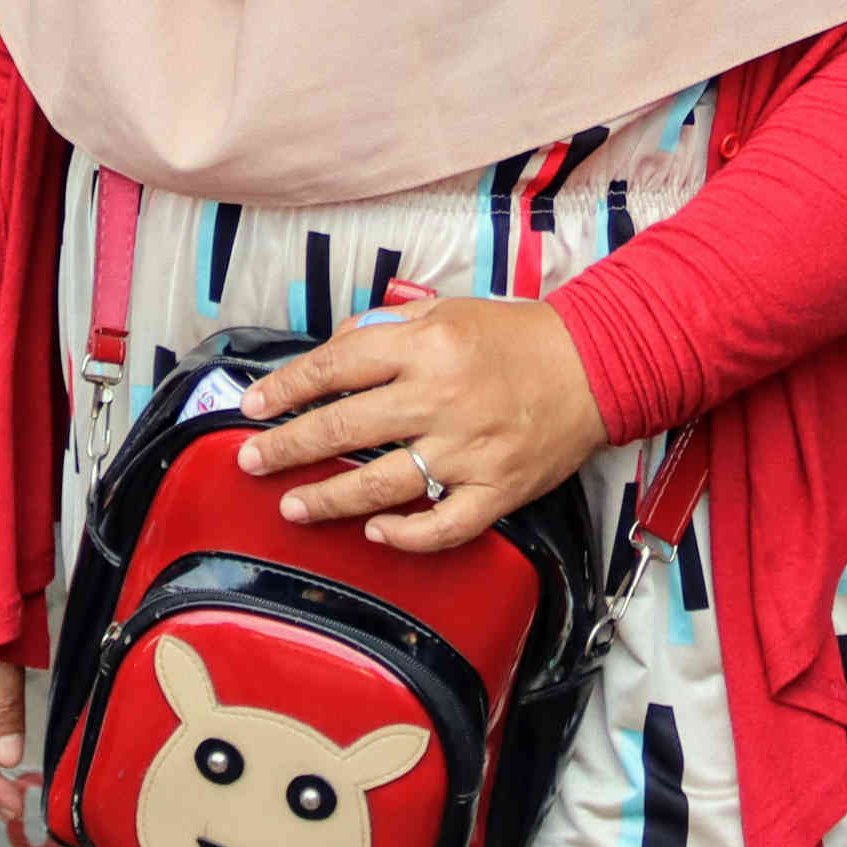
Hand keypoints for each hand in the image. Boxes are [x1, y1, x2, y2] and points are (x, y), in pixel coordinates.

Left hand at [230, 296, 606, 550]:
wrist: (596, 366)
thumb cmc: (516, 337)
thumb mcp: (447, 311)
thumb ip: (385, 327)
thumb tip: (332, 349)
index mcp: (426, 347)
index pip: (335, 367)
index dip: (286, 388)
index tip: (252, 407)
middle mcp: (440, 399)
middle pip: (343, 427)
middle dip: (287, 447)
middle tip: (250, 461)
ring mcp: (468, 450)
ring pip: (380, 484)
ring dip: (328, 498)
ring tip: (292, 506)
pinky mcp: (496, 490)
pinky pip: (441, 526)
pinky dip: (404, 535)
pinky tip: (373, 533)